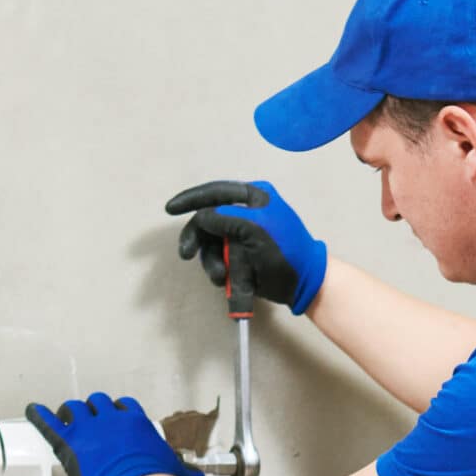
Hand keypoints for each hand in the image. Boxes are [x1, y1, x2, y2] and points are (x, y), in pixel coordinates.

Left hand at [24, 393, 203, 475]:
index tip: (116, 421)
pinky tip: (32, 410)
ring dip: (70, 413)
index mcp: (137, 423)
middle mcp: (112, 420)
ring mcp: (89, 429)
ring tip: (66, 419)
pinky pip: (50, 423)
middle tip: (89, 422)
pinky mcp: (70, 443)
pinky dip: (39, 415)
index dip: (117, 414)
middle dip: (93, 410)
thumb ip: (183, 474)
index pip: (124, 407)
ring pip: (75, 407)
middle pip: (97, 402)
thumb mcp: (177, 474)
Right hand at [165, 180, 328, 314]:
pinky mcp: (240, 257)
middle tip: (186, 254)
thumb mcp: (255, 229)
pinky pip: (219, 261)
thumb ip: (226, 218)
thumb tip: (202, 218)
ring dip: (211, 262)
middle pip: (207, 222)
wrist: (305, 283)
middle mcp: (244, 213)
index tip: (170, 209)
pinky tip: (228, 281)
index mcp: (252, 197)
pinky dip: (221, 272)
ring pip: (211, 245)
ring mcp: (242, 236)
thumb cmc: (285, 250)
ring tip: (222, 276)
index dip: (191, 199)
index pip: (215, 192)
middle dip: (198, 240)